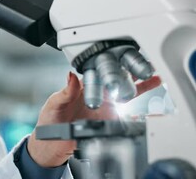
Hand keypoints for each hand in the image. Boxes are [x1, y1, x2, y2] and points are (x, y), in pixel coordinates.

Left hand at [27, 72, 161, 166]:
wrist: (52, 145)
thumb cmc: (50, 120)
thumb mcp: (54, 103)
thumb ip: (65, 91)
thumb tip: (71, 75)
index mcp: (82, 87)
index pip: (99, 73)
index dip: (111, 65)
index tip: (121, 58)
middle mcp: (96, 95)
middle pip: (117, 81)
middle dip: (132, 72)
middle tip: (146, 64)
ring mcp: (104, 108)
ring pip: (126, 95)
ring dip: (141, 87)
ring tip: (154, 78)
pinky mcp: (109, 122)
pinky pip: (127, 116)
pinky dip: (140, 112)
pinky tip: (151, 109)